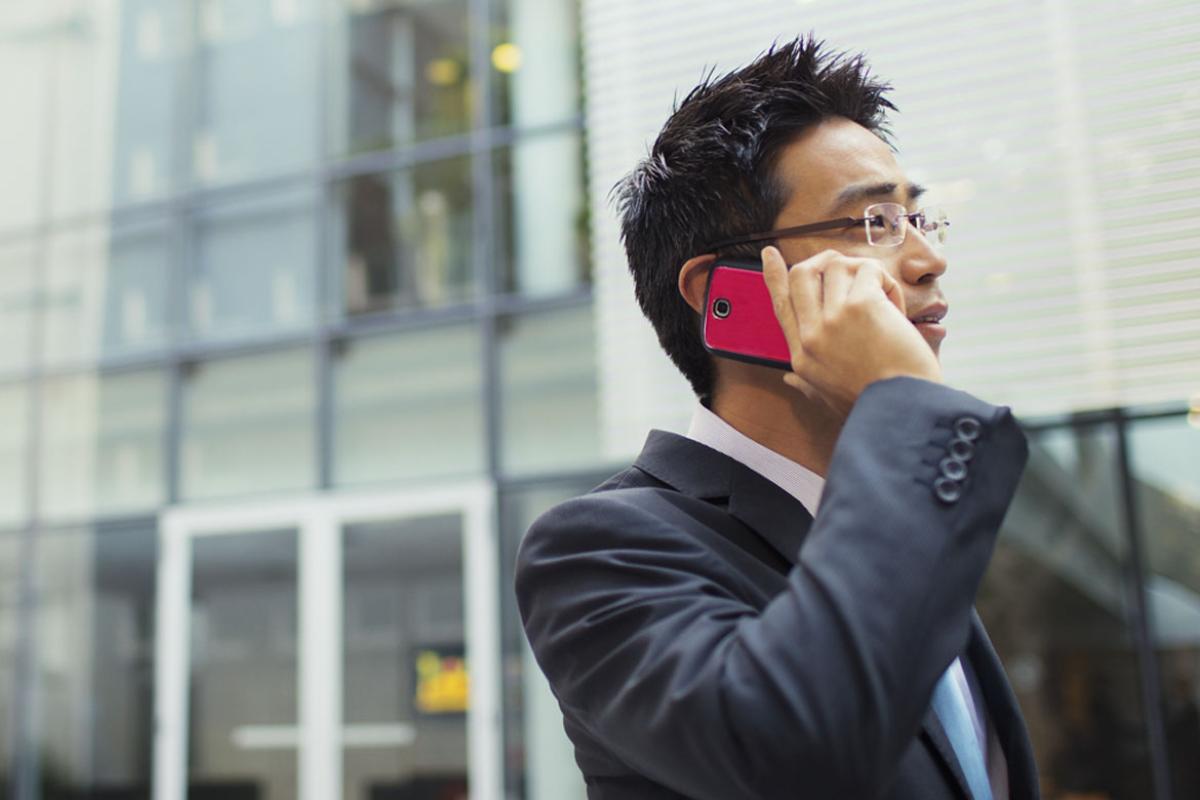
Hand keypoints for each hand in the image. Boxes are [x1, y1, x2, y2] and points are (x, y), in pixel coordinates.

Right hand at [761, 245, 941, 416]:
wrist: (903, 408)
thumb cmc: (874, 405)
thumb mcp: (828, 397)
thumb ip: (806, 384)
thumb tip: (788, 379)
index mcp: (801, 355)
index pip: (780, 304)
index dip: (773, 276)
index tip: (770, 255)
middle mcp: (811, 334)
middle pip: (802, 274)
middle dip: (825, 261)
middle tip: (849, 266)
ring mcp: (833, 318)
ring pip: (836, 265)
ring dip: (863, 273)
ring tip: (884, 297)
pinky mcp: (861, 305)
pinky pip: (869, 271)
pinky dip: (886, 282)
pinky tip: (896, 306)